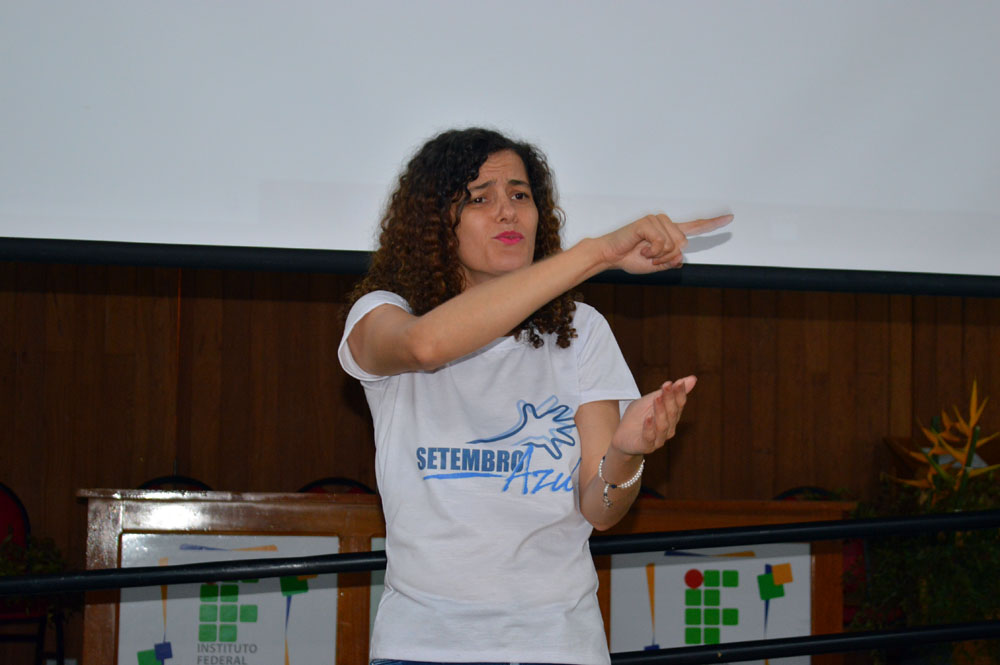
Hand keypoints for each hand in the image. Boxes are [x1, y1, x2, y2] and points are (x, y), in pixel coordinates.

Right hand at [599, 213, 732, 273]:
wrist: (610, 256)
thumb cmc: (631, 258)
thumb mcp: (656, 266)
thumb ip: (671, 261)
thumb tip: (680, 257)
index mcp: (669, 231)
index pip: (695, 226)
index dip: (713, 224)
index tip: (730, 218)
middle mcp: (665, 222)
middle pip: (683, 244)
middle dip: (667, 257)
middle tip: (650, 257)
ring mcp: (656, 220)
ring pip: (673, 244)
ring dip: (658, 255)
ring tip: (644, 252)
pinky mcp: (647, 222)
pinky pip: (661, 242)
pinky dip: (651, 251)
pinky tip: (641, 247)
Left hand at [610, 376, 695, 455]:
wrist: (622, 436)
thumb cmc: (639, 416)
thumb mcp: (652, 400)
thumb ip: (670, 391)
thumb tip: (693, 378)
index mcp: (672, 417)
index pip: (679, 404)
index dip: (679, 393)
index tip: (678, 382)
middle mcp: (669, 428)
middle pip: (672, 413)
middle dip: (670, 399)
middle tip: (666, 386)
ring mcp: (658, 439)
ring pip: (663, 425)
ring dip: (660, 411)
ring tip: (657, 398)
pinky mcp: (646, 446)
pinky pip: (649, 438)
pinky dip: (649, 428)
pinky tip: (648, 418)